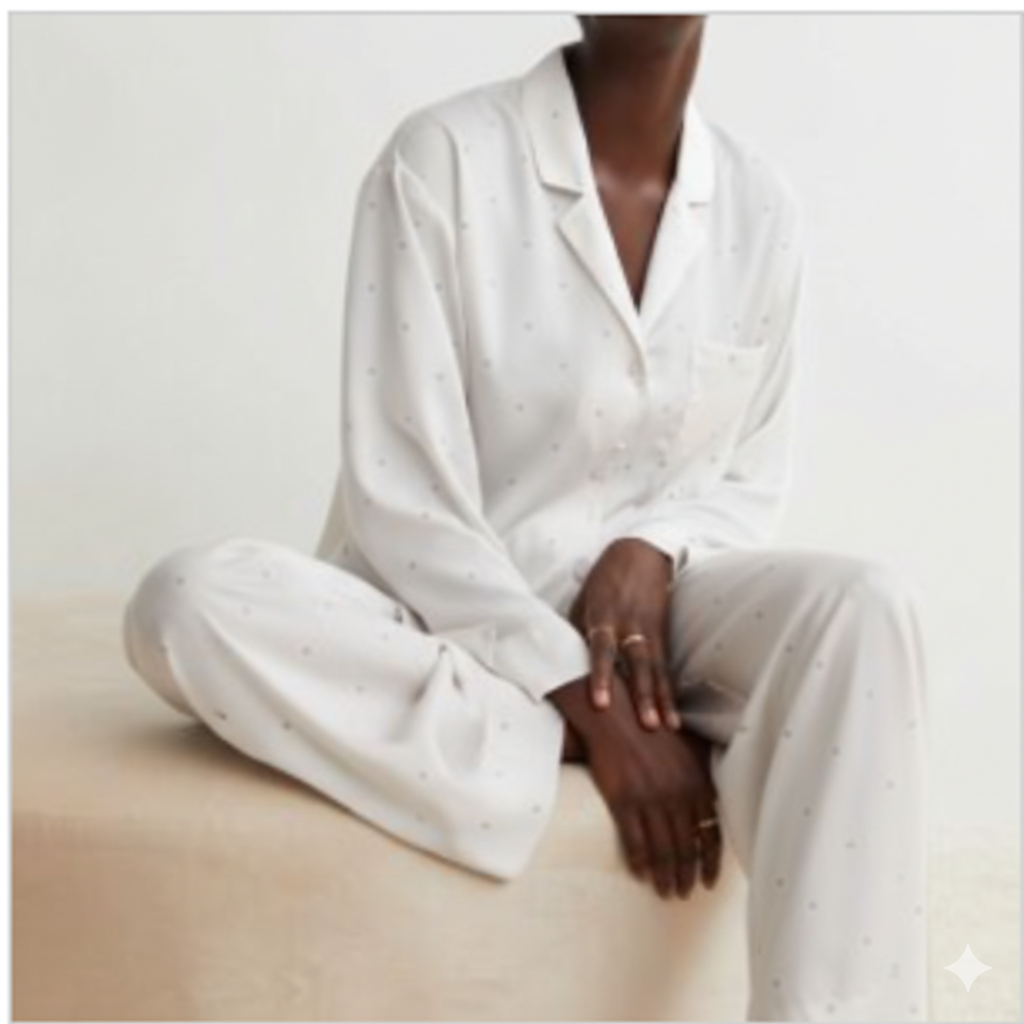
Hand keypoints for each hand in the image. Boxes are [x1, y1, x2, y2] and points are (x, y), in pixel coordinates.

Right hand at [549, 673, 720, 898]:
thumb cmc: (652, 726)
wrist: (616, 716)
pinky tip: (641, 873)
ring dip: (666, 875)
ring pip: (662, 849)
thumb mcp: (688, 746)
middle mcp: (678, 794)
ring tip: (666, 891)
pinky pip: (634, 840)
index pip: (710, 833)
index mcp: (697, 782)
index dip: (710, 861)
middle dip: (688, 874)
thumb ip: (703, 773)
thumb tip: (715, 798)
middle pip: (687, 847)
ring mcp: (650, 798)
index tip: (709, 880)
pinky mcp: (624, 800)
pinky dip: (639, 861)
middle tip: (685, 893)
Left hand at [568, 537, 680, 730]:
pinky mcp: (662, 635)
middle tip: (646, 724)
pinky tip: (673, 717)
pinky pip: (665, 668)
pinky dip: (669, 692)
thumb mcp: (582, 602)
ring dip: (661, 699)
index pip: (602, 650)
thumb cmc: (602, 582)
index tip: (601, 703)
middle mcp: (629, 625)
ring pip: (656, 668)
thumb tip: (562, 667)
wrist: (639, 554)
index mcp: (603, 616)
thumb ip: (576, 634)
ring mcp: (648, 630)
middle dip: (641, 695)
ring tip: (666, 725)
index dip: (601, 676)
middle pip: (637, 663)